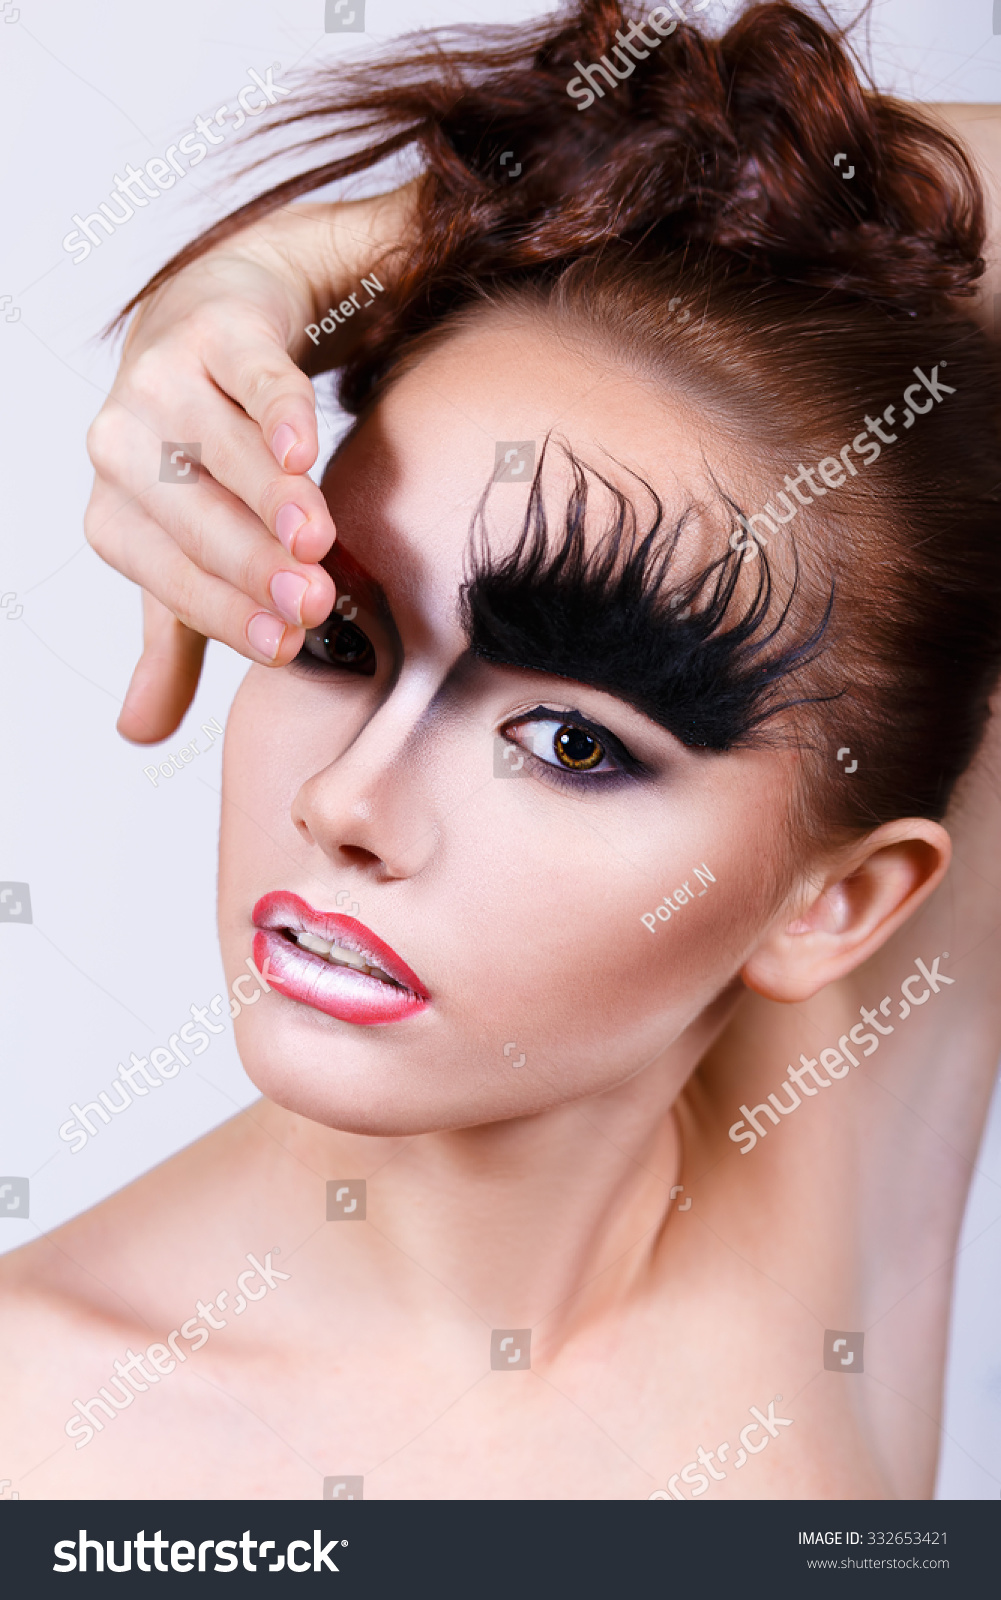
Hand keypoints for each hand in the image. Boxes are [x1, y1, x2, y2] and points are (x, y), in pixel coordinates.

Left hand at [85, 244, 338, 743]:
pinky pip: (253, 376)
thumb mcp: (185, 550)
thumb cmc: (201, 458)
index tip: (286, 646)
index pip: (169, 575)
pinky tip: (302, 449)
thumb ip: (177, 637)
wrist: (214, 331)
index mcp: (113, 512)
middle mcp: (122, 445)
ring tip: (317, 541)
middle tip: (312, 604)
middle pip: (191, 515)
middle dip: (252, 564)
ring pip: (220, 447)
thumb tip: (140, 734)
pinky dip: (277, 412)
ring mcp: (164, 381)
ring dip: (270, 497)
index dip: (226, 613)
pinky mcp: (218, 333)